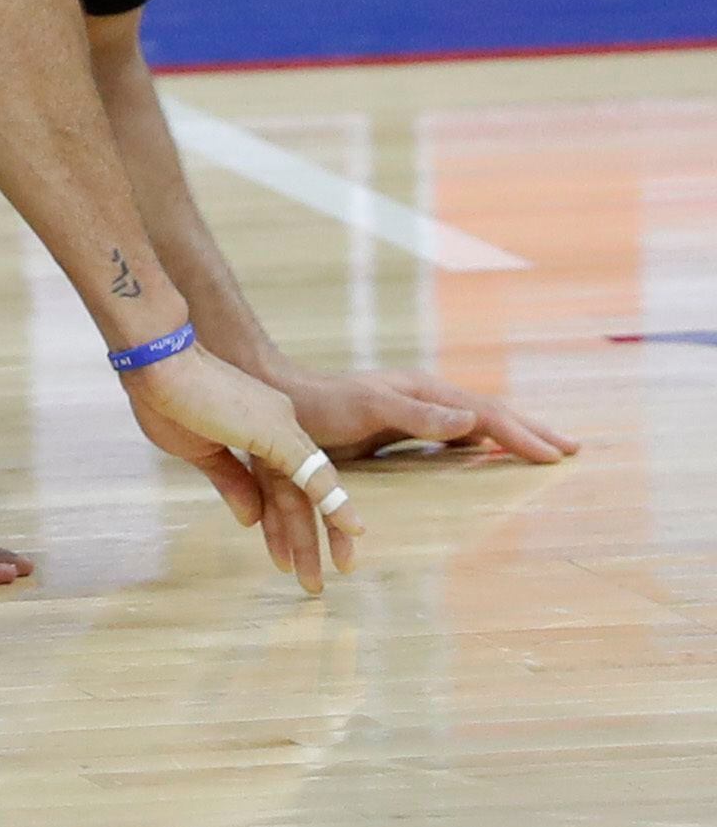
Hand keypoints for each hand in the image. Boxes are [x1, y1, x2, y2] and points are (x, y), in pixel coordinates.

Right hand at [120, 343, 362, 595]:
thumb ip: (230, 482)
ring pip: (308, 489)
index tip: (289, 552)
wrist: (154, 361)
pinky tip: (352, 528)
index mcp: (256, 427)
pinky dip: (334, 502)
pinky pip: (312, 474)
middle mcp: (277, 424)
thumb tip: (252, 520)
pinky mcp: (275, 432)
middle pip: (302, 489)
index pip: (282, 481)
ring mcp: (279, 427)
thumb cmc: (164, 397)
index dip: (285, 519)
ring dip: (315, 535)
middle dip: (306, 537)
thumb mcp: (197, 450)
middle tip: (315, 579)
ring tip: (318, 578)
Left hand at [269, 361, 578, 463]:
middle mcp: (424, 400)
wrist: (278, 398)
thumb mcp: (368, 409)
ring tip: (542, 450)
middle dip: (530, 430)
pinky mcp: (399, 429)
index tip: (559, 456)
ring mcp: (413, 413)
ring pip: (474, 424)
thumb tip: (476, 419)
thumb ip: (417, 415)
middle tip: (572, 450)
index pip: (486, 414)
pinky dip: (479, 445)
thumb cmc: (319, 406)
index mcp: (424, 393)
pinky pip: (452, 437)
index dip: (522, 435)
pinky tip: (487, 458)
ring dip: (509, 436)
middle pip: (489, 414)